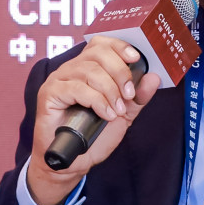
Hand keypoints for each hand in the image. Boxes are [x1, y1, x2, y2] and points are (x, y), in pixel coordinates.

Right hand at [25, 36, 160, 204]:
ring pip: (89, 70)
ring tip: (116, 111)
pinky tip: (105, 114)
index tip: (135, 59)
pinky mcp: (50, 94)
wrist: (72, 161)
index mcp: (86, 68)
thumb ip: (138, 97)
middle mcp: (71, 69)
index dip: (119, 46)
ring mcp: (58, 80)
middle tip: (128, 95)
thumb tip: (154, 77)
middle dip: (119, 72)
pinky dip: (96, 101)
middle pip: (97, 53)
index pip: (101, 43)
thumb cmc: (92, 136)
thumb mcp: (123, 115)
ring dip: (109, 90)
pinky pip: (76, 88)